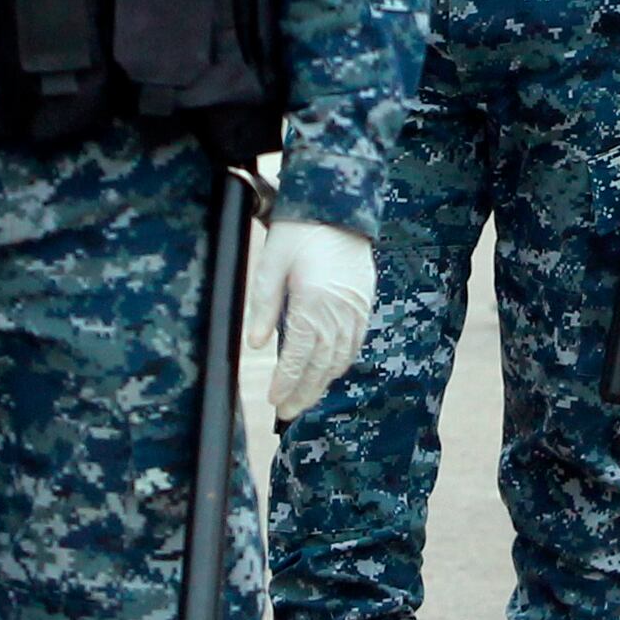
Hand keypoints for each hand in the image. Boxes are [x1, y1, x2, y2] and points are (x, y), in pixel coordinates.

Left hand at [246, 217, 377, 427]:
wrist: (338, 208)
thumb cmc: (299, 233)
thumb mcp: (271, 265)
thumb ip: (264, 307)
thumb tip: (256, 344)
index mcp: (313, 303)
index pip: (298, 356)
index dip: (287, 382)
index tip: (275, 400)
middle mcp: (338, 312)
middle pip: (321, 365)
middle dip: (304, 392)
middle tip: (288, 412)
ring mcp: (355, 310)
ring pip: (340, 358)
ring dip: (323, 382)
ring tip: (305, 398)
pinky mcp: (363, 304)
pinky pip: (354, 344)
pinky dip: (340, 363)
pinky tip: (328, 371)